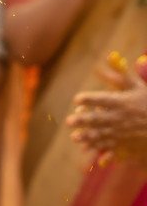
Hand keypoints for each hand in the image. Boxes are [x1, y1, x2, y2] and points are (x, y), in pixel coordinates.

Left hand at [66, 54, 146, 168]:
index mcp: (122, 102)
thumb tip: (108, 57)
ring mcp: (124, 132)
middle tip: (69, 122)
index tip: (77, 99)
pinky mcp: (127, 143)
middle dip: (83, 121)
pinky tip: (86, 148)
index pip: (103, 99)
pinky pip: (110, 146)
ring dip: (88, 137)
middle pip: (99, 119)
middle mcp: (121, 117)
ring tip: (74, 137)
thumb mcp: (137, 86)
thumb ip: (120, 74)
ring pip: (103, 135)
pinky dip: (98, 147)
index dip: (89, 99)